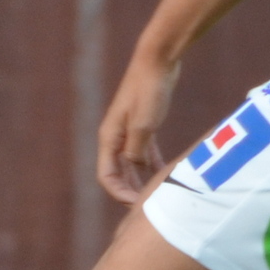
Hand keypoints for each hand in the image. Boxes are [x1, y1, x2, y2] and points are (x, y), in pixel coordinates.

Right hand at [97, 49, 180, 201]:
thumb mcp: (144, 124)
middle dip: (129, 191)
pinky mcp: (144, 123)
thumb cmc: (149, 90)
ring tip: (155, 196)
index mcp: (109, 137)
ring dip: (140, 180)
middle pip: (118, 173)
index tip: (137, 205)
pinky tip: (163, 174)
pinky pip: (144, 151)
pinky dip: (151, 164)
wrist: (158, 60)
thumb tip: (135, 168)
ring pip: (131, 163)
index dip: (119, 193)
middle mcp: (115, 136)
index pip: (107, 176)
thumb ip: (137, 150)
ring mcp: (129, 130)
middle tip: (147, 209)